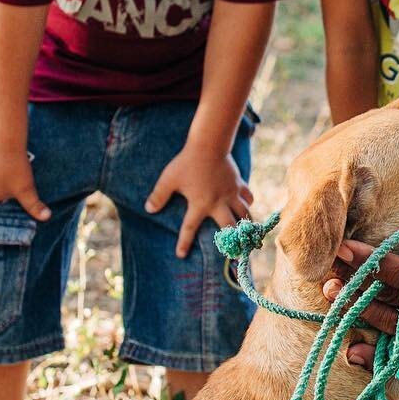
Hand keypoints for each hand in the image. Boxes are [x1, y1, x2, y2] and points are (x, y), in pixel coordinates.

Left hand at [145, 144, 252, 258]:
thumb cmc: (187, 162)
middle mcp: (218, 202)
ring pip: (245, 214)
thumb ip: (159, 195)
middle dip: (235, 242)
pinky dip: (248, 204)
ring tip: (250, 237)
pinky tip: (247, 207)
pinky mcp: (239, 184)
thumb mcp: (168, 179)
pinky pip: (248, 197)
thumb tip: (148, 209)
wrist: (209, 144)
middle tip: (238, 255)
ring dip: (247, 226)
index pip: (189, 228)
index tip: (180, 255)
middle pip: (230, 227)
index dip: (184, 242)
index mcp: (200, 204)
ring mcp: (231, 193)